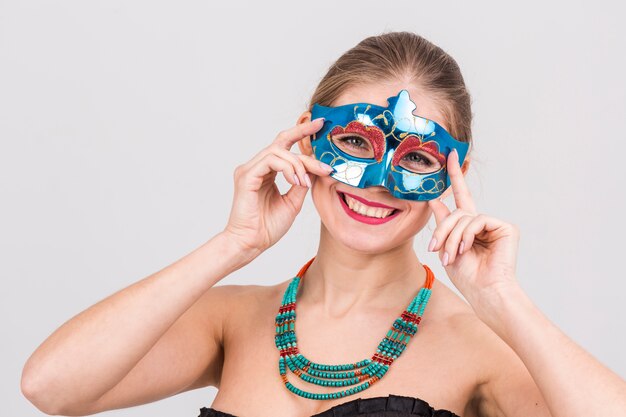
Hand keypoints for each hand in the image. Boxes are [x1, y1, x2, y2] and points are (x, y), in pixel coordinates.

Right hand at [222, 118, 333, 259]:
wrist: (252, 243)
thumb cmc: (268, 227)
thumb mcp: (293, 202)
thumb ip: (301, 183)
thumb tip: (314, 170)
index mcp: (266, 172)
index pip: (284, 147)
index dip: (301, 134)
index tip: (320, 126)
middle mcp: (256, 167)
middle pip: (281, 142)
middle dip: (302, 131)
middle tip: (321, 127)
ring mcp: (249, 170)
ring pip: (278, 151)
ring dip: (298, 164)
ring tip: (306, 181)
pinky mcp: (246, 176)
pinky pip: (270, 161)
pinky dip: (287, 169)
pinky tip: (296, 181)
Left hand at [427, 148, 520, 309]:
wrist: (485, 292)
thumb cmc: (467, 276)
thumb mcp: (447, 247)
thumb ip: (443, 223)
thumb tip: (434, 200)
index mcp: (468, 226)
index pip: (460, 195)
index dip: (455, 175)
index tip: (450, 154)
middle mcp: (482, 222)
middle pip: (455, 212)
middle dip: (442, 231)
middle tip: (436, 250)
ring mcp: (494, 224)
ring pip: (463, 217)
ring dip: (452, 238)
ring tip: (452, 256)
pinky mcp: (506, 227)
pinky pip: (477, 220)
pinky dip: (467, 234)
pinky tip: (467, 248)